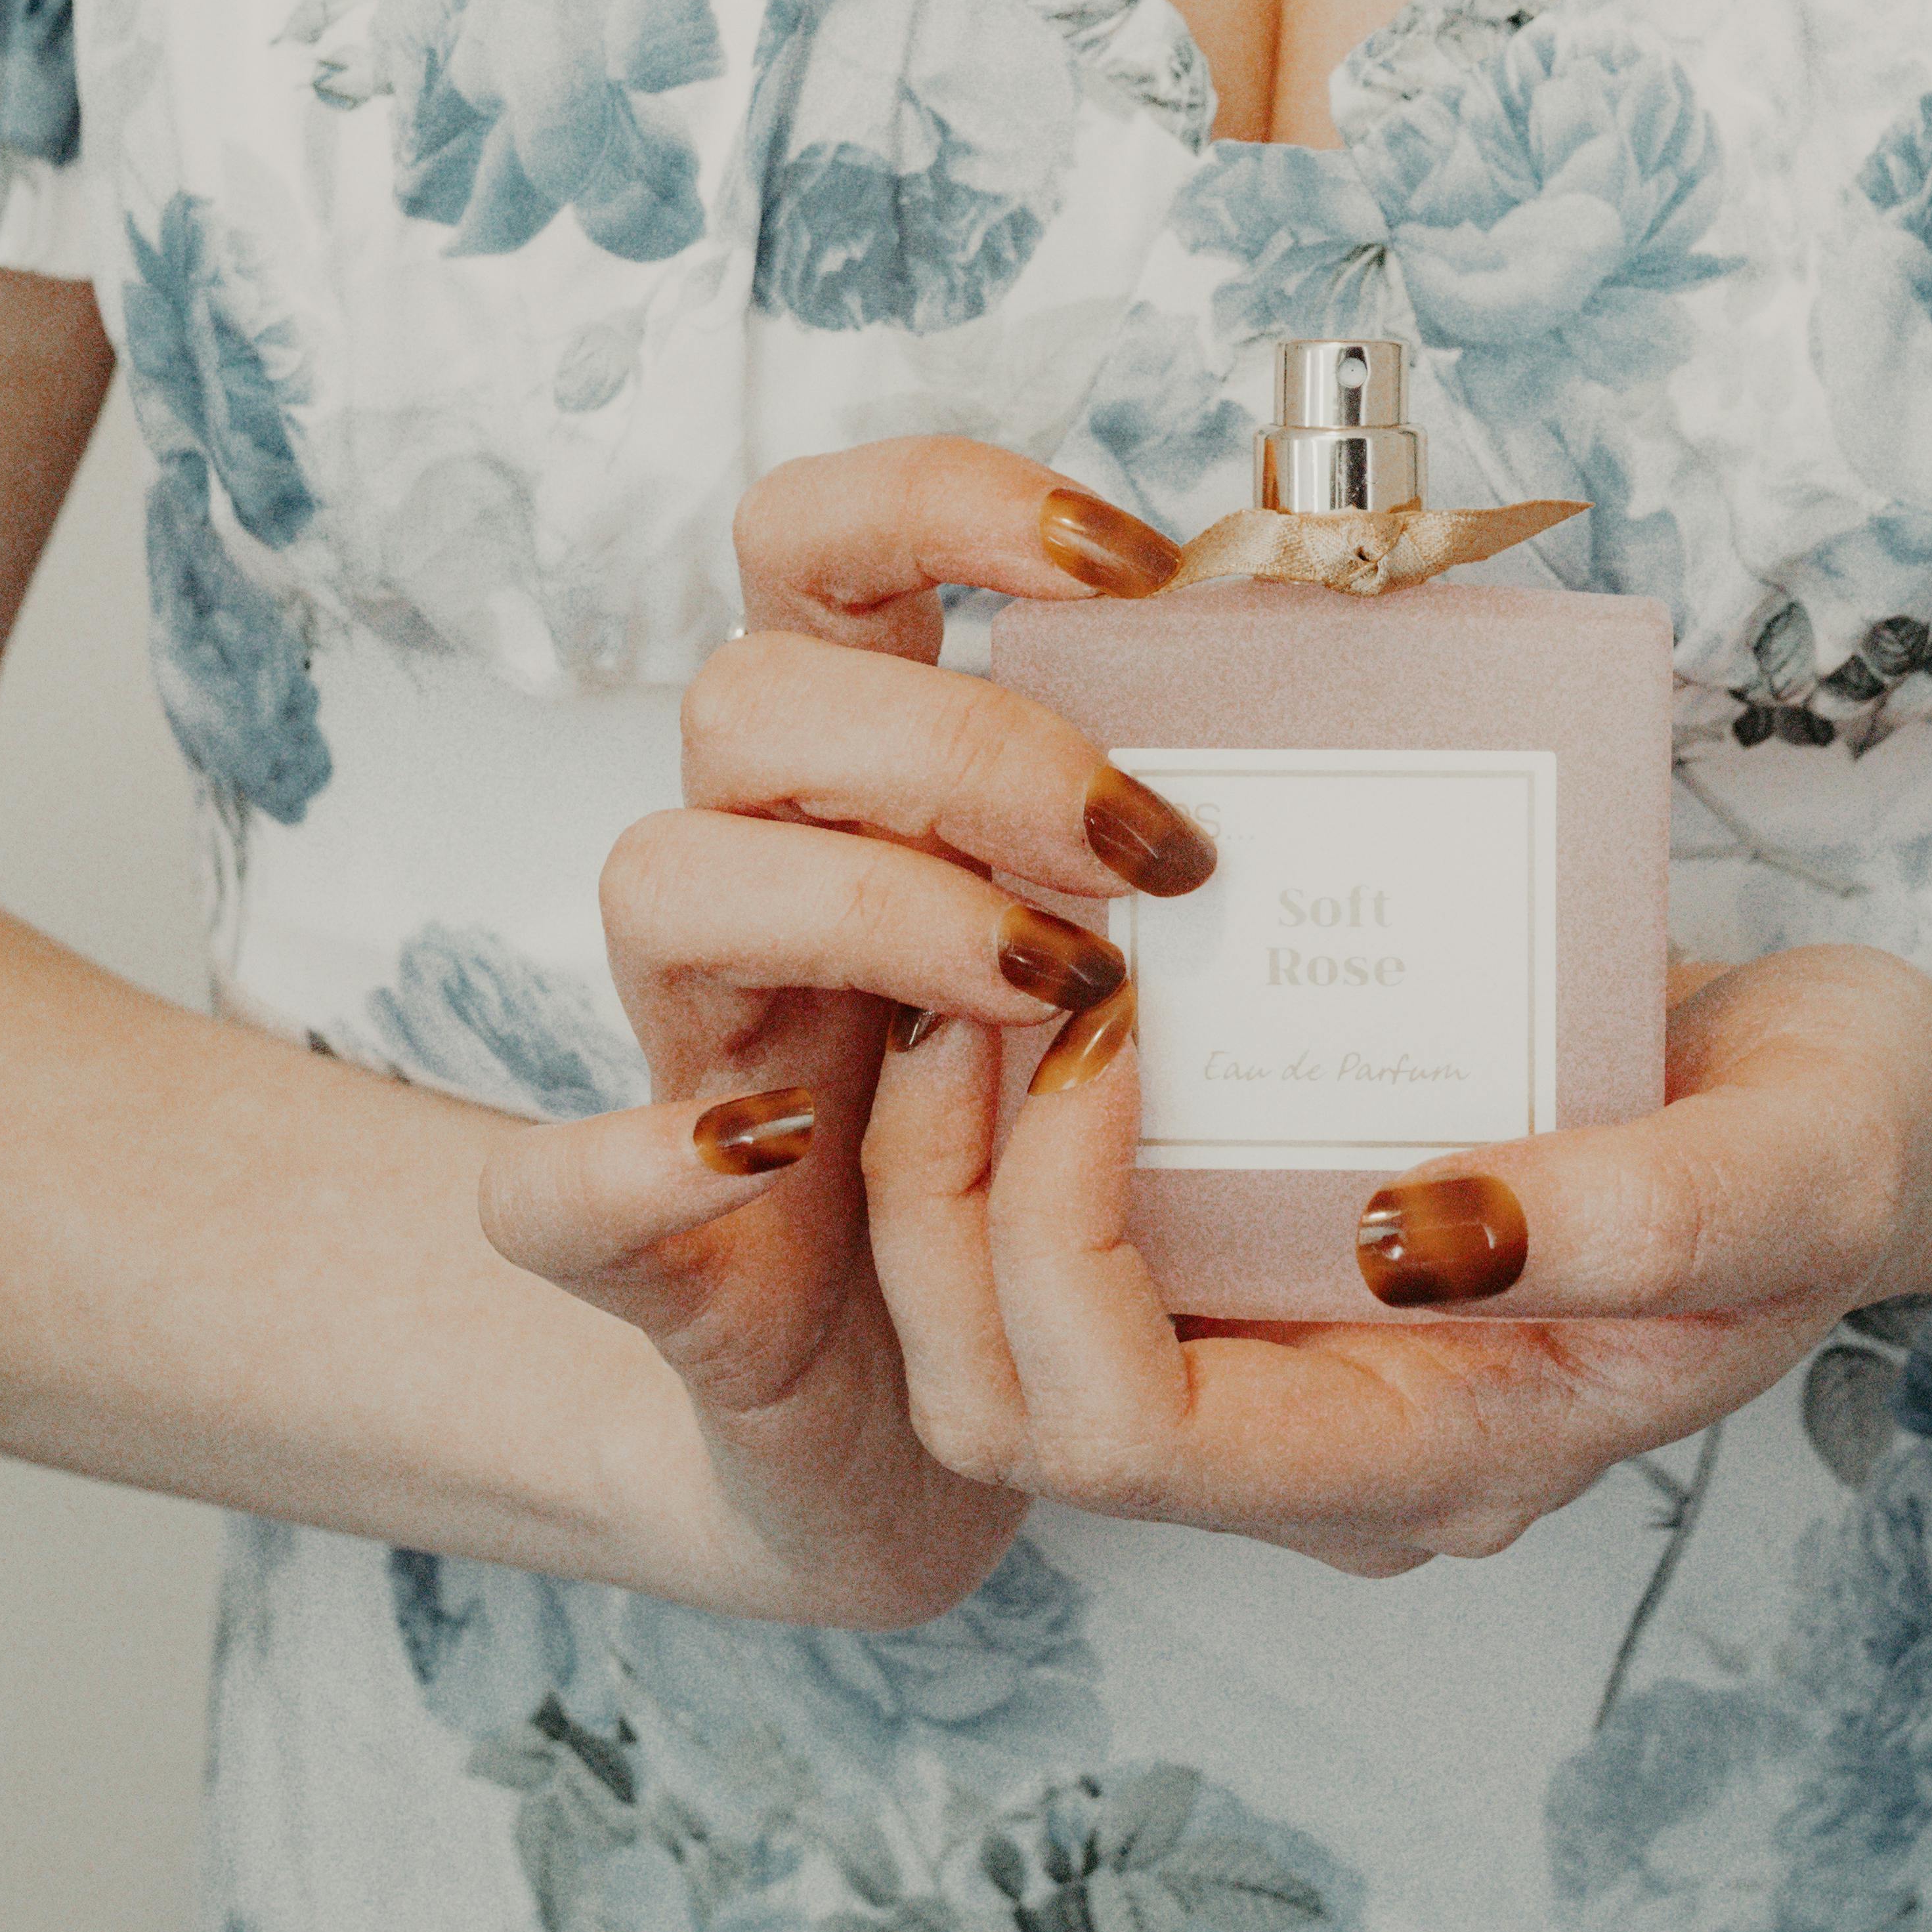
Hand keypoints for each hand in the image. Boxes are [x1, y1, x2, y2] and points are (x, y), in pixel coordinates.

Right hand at [469, 438, 1218, 1629]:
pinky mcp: (664, 1254)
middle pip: (752, 695)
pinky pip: (551, 1192)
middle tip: (1154, 850)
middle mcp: (760, 880)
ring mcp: (698, 1053)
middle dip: (962, 740)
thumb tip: (1380, 613)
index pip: (821, 543)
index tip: (1138, 565)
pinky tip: (775, 1150)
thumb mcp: (1158, 939)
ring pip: (663, 875)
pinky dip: (639, 1163)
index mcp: (866, 779)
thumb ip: (1222, 785)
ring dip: (873, 905)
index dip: (942, 502)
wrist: (918, 1429)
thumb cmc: (1077, 1148)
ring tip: (1065, 989)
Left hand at [860, 943, 1931, 1577]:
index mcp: (1442, 1457)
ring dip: (952, 1155)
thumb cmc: (1849, 1138)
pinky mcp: (1280, 1259)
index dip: (1058, 1242)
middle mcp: (1334, 1444)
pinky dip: (1018, 1116)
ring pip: (1006, 1332)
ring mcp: (1299, 1357)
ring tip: (991, 954)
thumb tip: (1408, 1235)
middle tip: (984, 978)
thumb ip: (1629, 1219)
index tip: (1105, 1025)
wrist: (1869, 1106)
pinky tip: (1053, 964)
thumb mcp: (1794, 1165)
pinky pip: (1078, 1236)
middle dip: (944, 1203)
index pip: (1142, 1436)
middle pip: (1021, 1408)